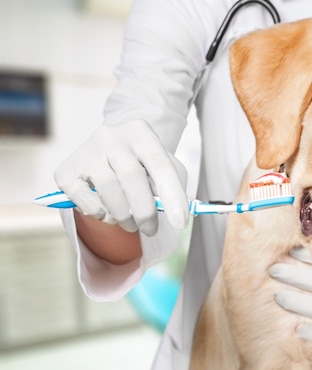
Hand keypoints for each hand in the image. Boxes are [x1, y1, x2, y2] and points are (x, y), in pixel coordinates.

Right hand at [54, 120, 188, 235]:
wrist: (110, 150)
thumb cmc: (143, 164)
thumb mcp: (164, 167)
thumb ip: (173, 188)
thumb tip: (177, 216)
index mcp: (141, 133)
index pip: (161, 166)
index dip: (172, 196)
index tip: (180, 222)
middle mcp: (112, 137)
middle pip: (132, 178)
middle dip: (145, 212)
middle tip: (151, 229)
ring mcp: (86, 151)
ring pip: (108, 191)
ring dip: (123, 216)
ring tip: (131, 223)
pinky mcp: (65, 170)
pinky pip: (84, 201)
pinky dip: (99, 214)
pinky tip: (107, 211)